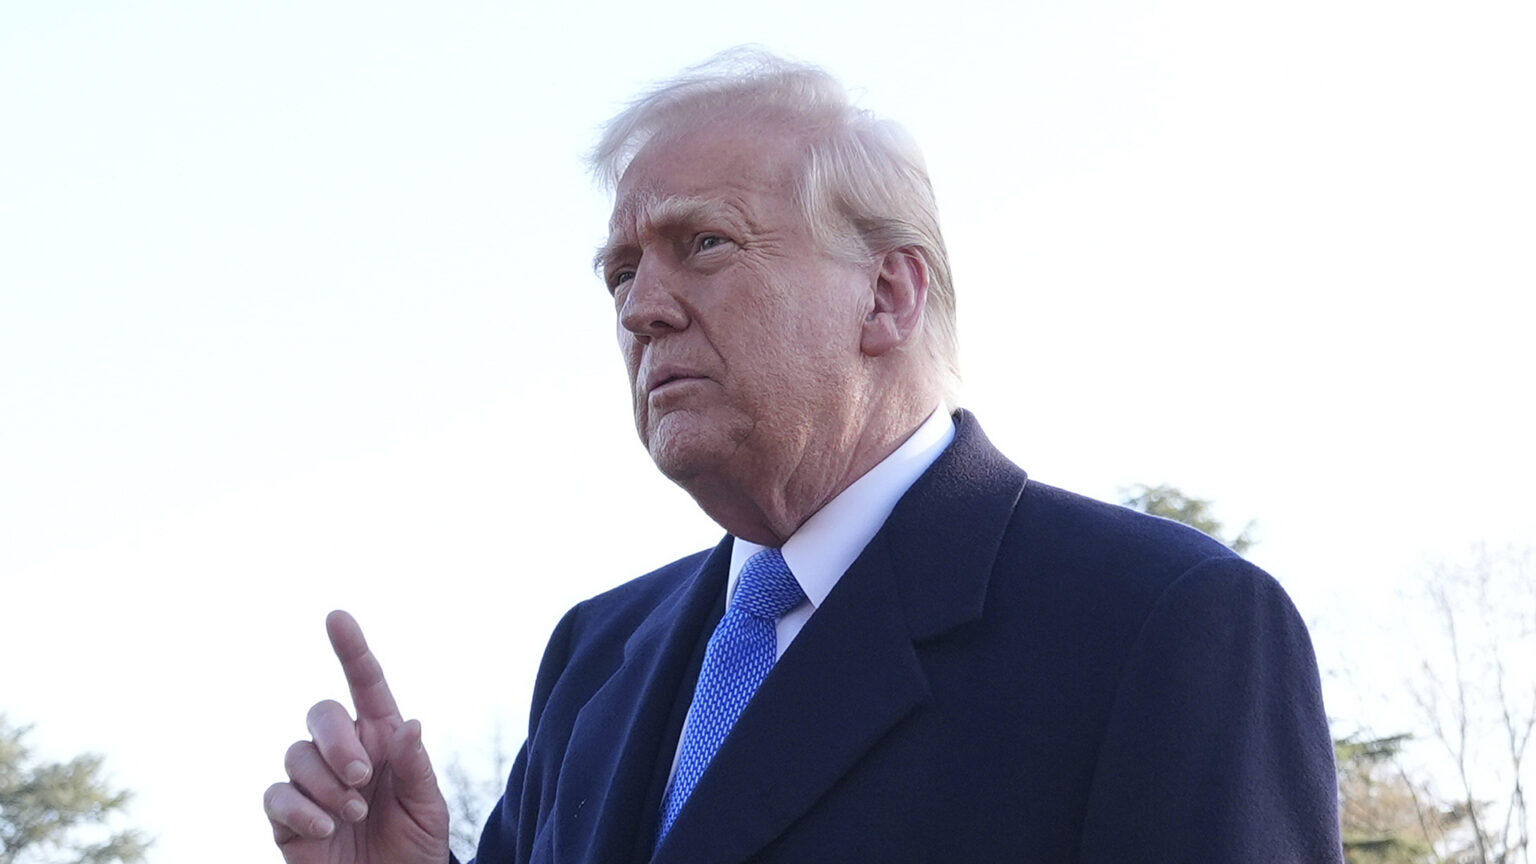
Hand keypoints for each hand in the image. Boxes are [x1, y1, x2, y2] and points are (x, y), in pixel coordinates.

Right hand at [264, 611, 450, 863]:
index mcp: (382, 739)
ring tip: (354, 814)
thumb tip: (408, 724)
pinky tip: (325, 829)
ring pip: (297, 754)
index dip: (350, 649)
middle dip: (338, 741)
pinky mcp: (286, 818)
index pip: (365, 684)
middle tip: (362, 776)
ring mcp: (312, 784)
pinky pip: (276, 795)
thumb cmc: (414, 848)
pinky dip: (300, 810)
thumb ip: (414, 767)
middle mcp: (343, 754)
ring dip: (325, 783)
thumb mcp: (427, 809)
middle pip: (321, 714)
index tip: (336, 617)